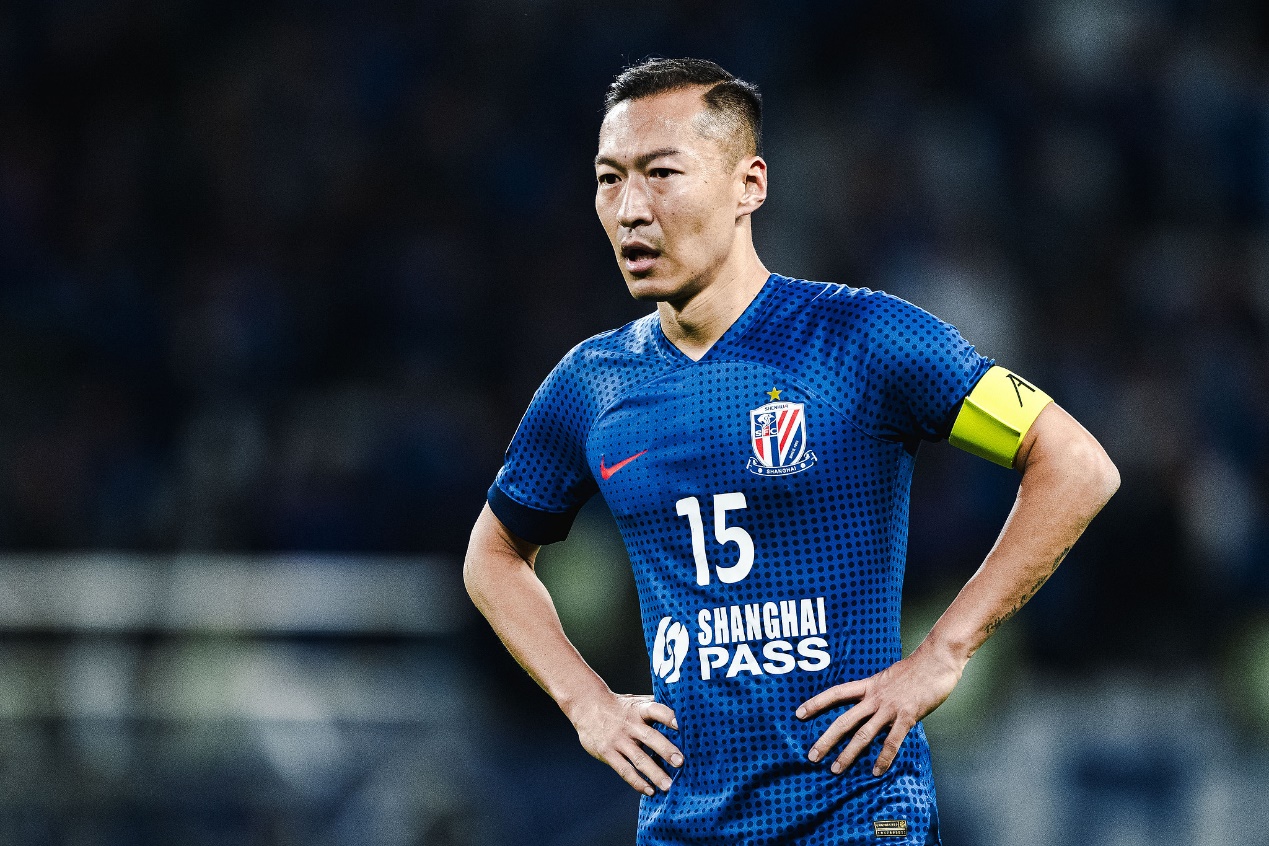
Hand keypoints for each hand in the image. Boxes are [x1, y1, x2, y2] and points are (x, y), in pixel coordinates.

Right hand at [568, 691, 682, 795]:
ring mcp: (618, 740)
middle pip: (650, 737)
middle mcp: (630, 724)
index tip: (682, 725)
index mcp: (639, 709)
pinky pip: (624, 770)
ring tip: (669, 785)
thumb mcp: (636, 701)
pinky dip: (637, 782)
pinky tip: (650, 790)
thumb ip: (656, 707)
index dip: (669, 717)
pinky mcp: (608, 753)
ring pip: (638, 758)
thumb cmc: (619, 705)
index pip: (656, 710)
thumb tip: (683, 710)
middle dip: (666, 750)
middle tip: (681, 762)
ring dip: (654, 773)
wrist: (586, 705)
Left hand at [796, 646, 962, 776]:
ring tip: (836, 769)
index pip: (835, 694)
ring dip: (848, 754)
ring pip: (863, 735)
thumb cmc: (916, 668)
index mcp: (868, 685)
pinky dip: (883, 759)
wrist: (937, 660)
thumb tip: (871, 702)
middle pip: (844, 720)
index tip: (799, 713)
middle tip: (812, 755)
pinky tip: (875, 771)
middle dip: (826, 739)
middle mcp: (875, 697)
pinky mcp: (907, 717)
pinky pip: (891, 742)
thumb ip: (878, 690)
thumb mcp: (888, 676)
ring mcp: (889, 708)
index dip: (816, 703)